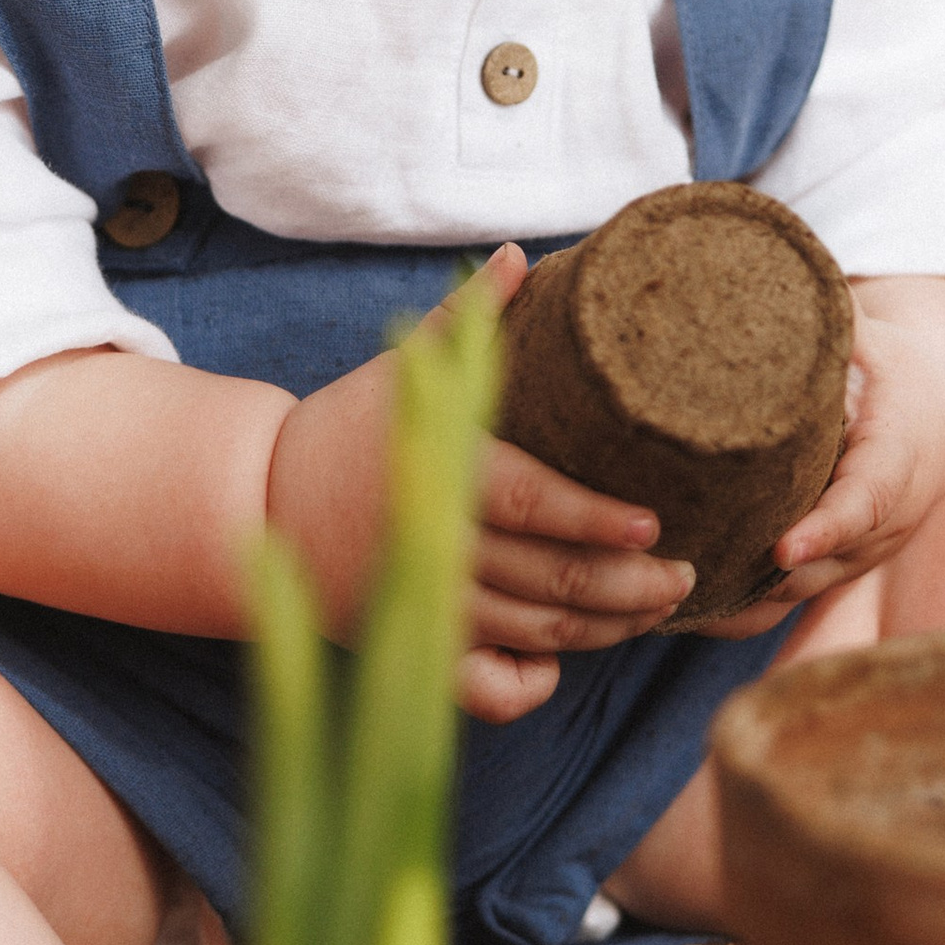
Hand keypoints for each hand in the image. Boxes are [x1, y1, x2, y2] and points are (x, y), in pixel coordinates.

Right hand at [265, 248, 688, 726]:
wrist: (260, 503)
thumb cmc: (347, 426)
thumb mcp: (403, 366)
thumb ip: (469, 317)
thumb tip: (522, 256)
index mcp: (442, 471)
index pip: (534, 503)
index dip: (597, 519)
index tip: (654, 524)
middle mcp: (437, 545)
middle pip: (551, 580)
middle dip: (628, 586)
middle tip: (684, 576)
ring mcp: (425, 603)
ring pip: (533, 633)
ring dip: (602, 629)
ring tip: (655, 608)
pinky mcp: (411, 642)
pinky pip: (480, 688)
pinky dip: (527, 686)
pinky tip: (564, 664)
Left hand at [676, 275, 944, 636]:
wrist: (941, 411)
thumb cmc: (891, 365)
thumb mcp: (865, 334)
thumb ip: (818, 318)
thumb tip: (740, 268)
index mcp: (897, 459)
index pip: (866, 502)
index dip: (825, 529)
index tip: (782, 547)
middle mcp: (880, 525)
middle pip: (815, 567)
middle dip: (751, 581)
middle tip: (676, 580)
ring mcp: (854, 557)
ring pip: (789, 598)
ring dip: (728, 606)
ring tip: (651, 604)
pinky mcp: (825, 570)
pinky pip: (776, 606)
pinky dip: (726, 614)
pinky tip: (659, 610)